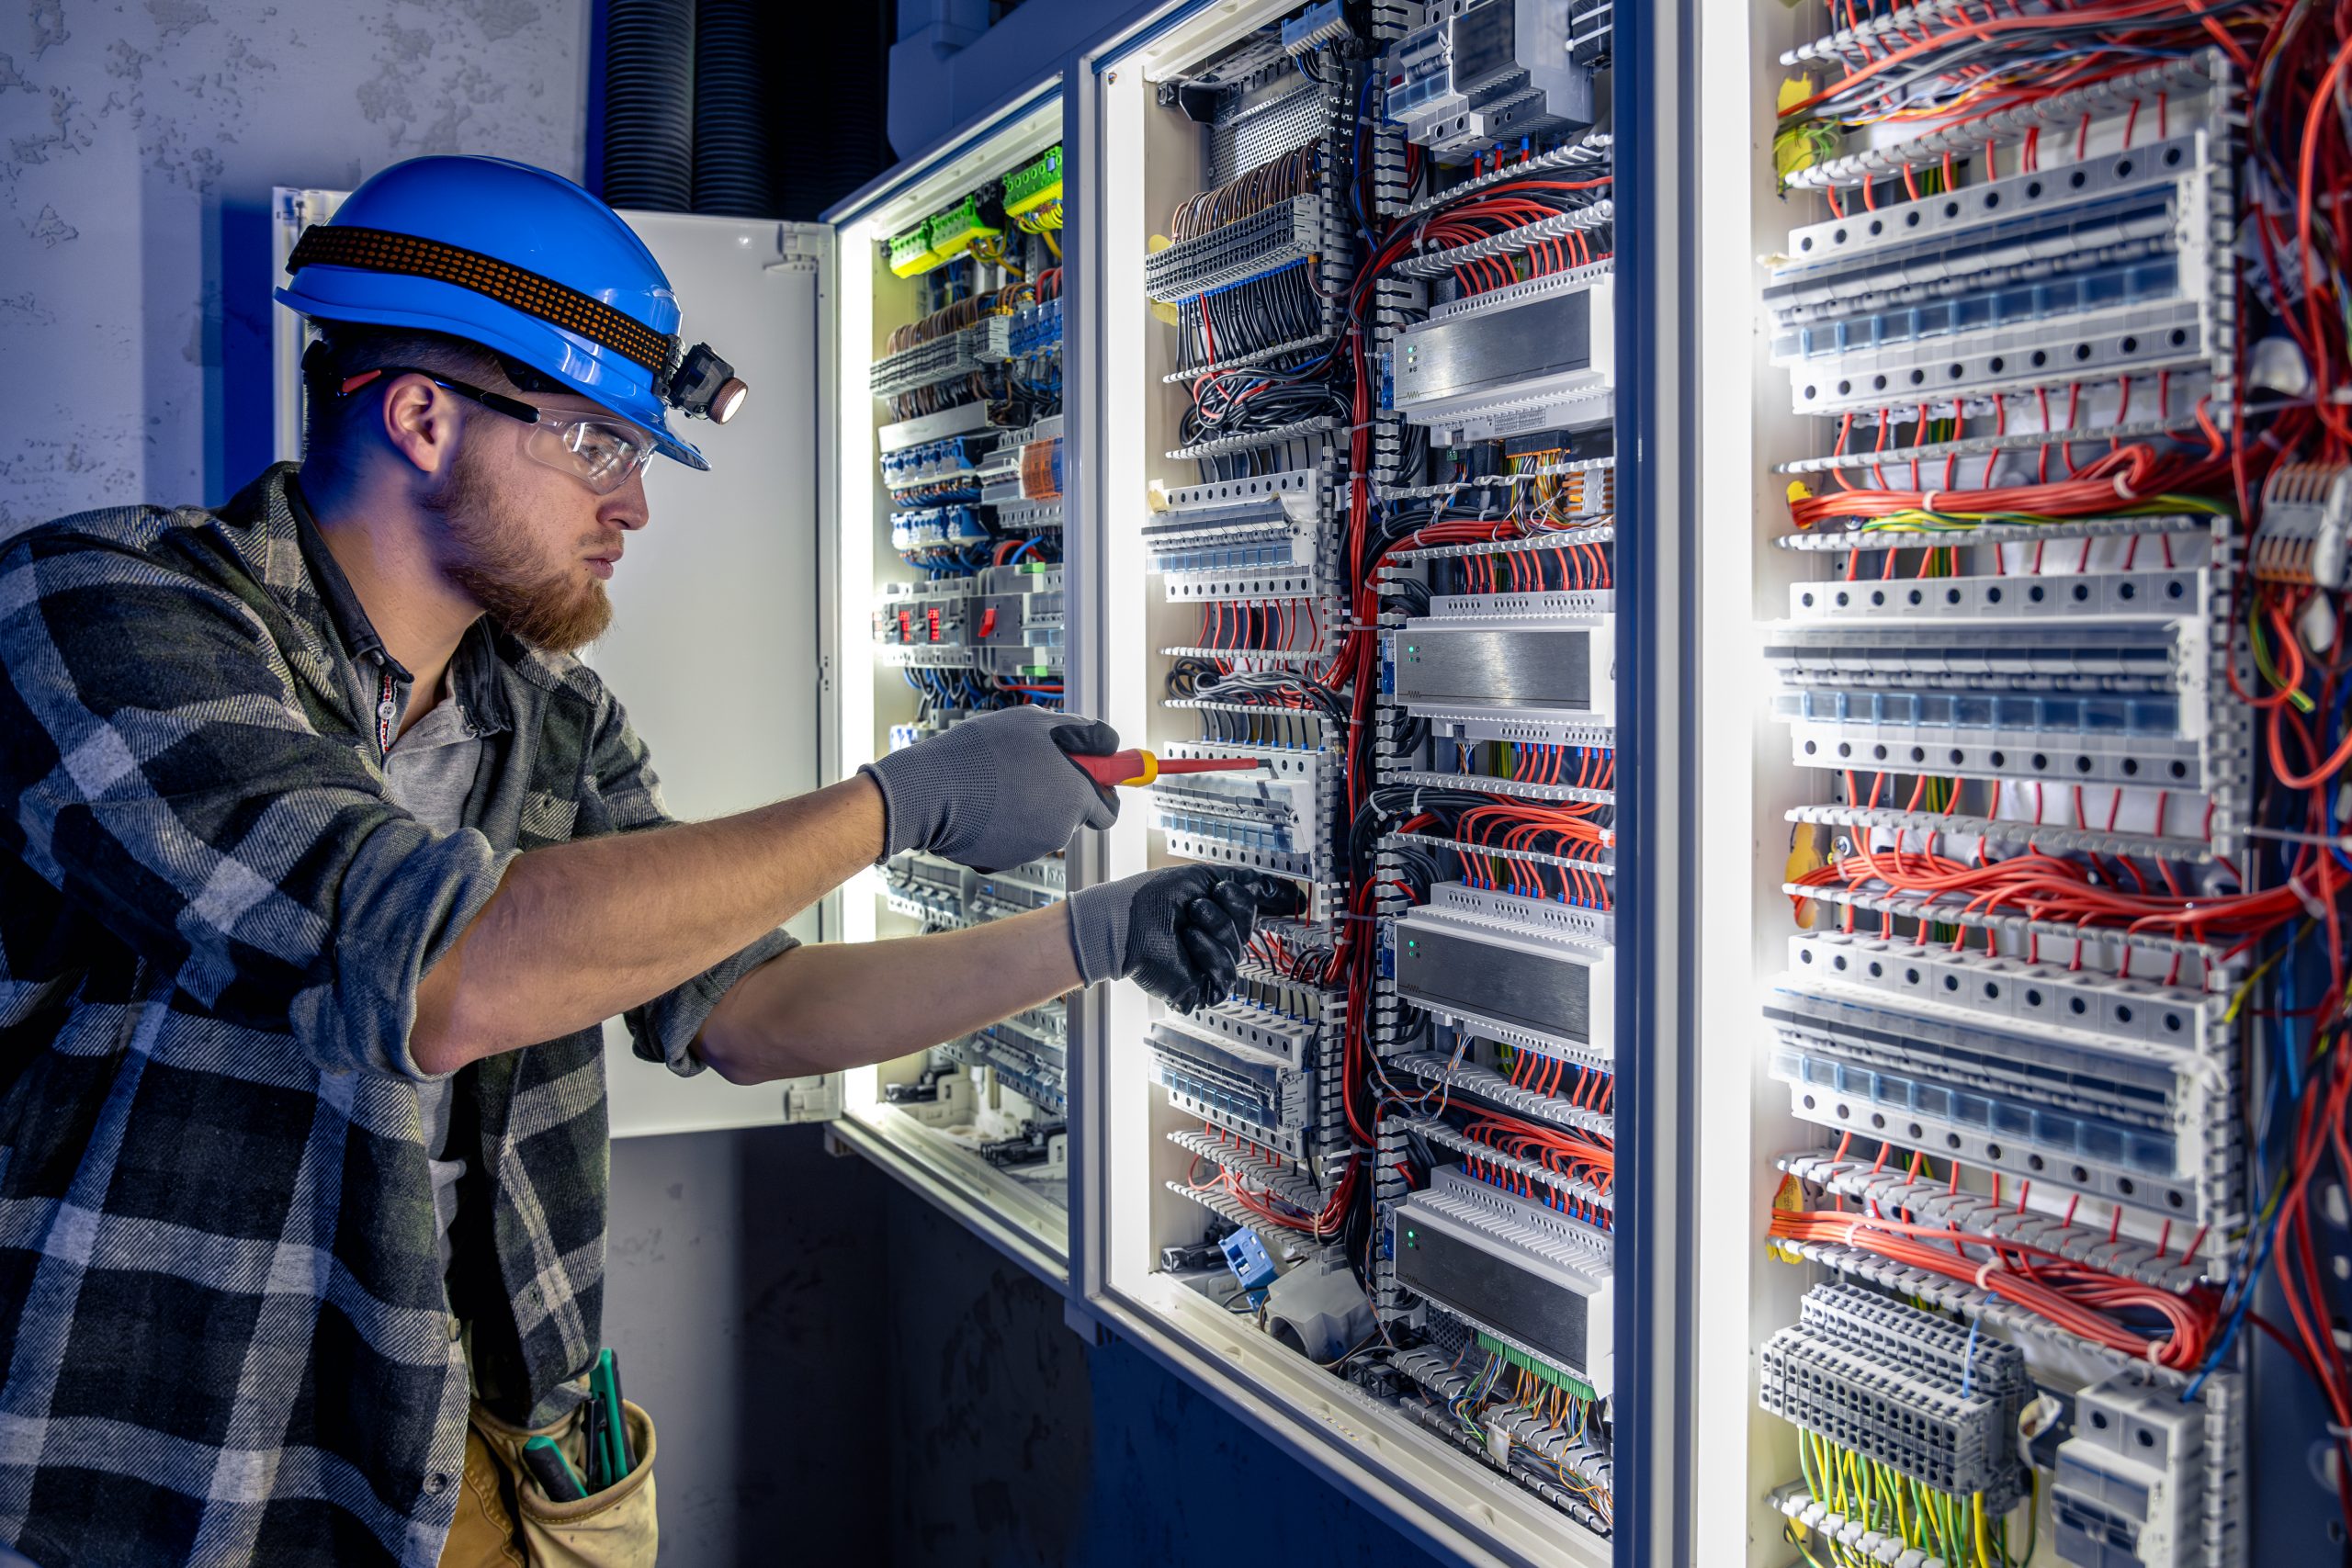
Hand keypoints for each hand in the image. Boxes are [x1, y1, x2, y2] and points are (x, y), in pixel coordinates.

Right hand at [860, 707, 1120, 871]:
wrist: (931, 793)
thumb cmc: (981, 754)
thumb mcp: (1035, 723)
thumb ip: (1080, 733)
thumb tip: (1107, 742)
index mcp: (1078, 793)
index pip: (1108, 807)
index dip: (1100, 791)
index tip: (1094, 781)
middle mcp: (1063, 826)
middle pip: (1074, 814)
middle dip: (1061, 797)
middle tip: (1032, 774)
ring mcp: (1035, 846)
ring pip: (1042, 825)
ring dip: (1029, 807)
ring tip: (998, 784)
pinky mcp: (1008, 859)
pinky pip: (1016, 839)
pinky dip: (1006, 824)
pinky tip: (985, 805)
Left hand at [1066, 865, 1301, 1012]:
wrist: (1122, 922)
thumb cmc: (1149, 899)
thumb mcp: (1202, 878)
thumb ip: (1245, 881)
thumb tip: (1284, 888)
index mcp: (1217, 912)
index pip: (1254, 909)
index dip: (1273, 902)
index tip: (1294, 897)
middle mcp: (1216, 939)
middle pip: (1249, 926)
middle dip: (1228, 909)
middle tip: (1199, 903)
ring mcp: (1209, 964)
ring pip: (1238, 948)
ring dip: (1213, 928)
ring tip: (1187, 922)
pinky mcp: (1202, 987)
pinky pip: (1226, 974)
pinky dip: (1208, 953)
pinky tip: (1188, 942)